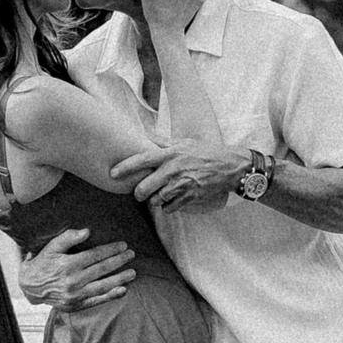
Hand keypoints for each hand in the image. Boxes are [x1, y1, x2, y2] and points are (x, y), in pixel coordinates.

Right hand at [15, 227, 134, 310]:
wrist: (30, 287)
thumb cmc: (43, 262)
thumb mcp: (51, 247)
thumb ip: (68, 238)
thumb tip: (87, 231)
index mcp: (68, 264)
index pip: (95, 255)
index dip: (110, 249)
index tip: (122, 245)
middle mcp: (73, 280)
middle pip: (101, 269)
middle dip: (119, 261)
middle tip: (131, 254)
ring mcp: (75, 295)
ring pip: (102, 285)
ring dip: (120, 279)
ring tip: (133, 273)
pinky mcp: (76, 305)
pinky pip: (97, 300)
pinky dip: (111, 296)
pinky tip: (123, 290)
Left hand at [112, 142, 243, 209]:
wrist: (231, 166)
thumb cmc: (206, 152)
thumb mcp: (184, 142)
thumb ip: (162, 141)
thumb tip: (144, 134)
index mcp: (170, 154)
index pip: (141, 160)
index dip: (124, 168)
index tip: (112, 173)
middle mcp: (173, 170)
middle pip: (144, 188)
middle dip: (138, 193)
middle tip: (139, 192)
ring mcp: (182, 185)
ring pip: (155, 200)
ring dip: (154, 200)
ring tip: (158, 195)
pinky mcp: (190, 198)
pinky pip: (169, 208)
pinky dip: (167, 207)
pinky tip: (171, 200)